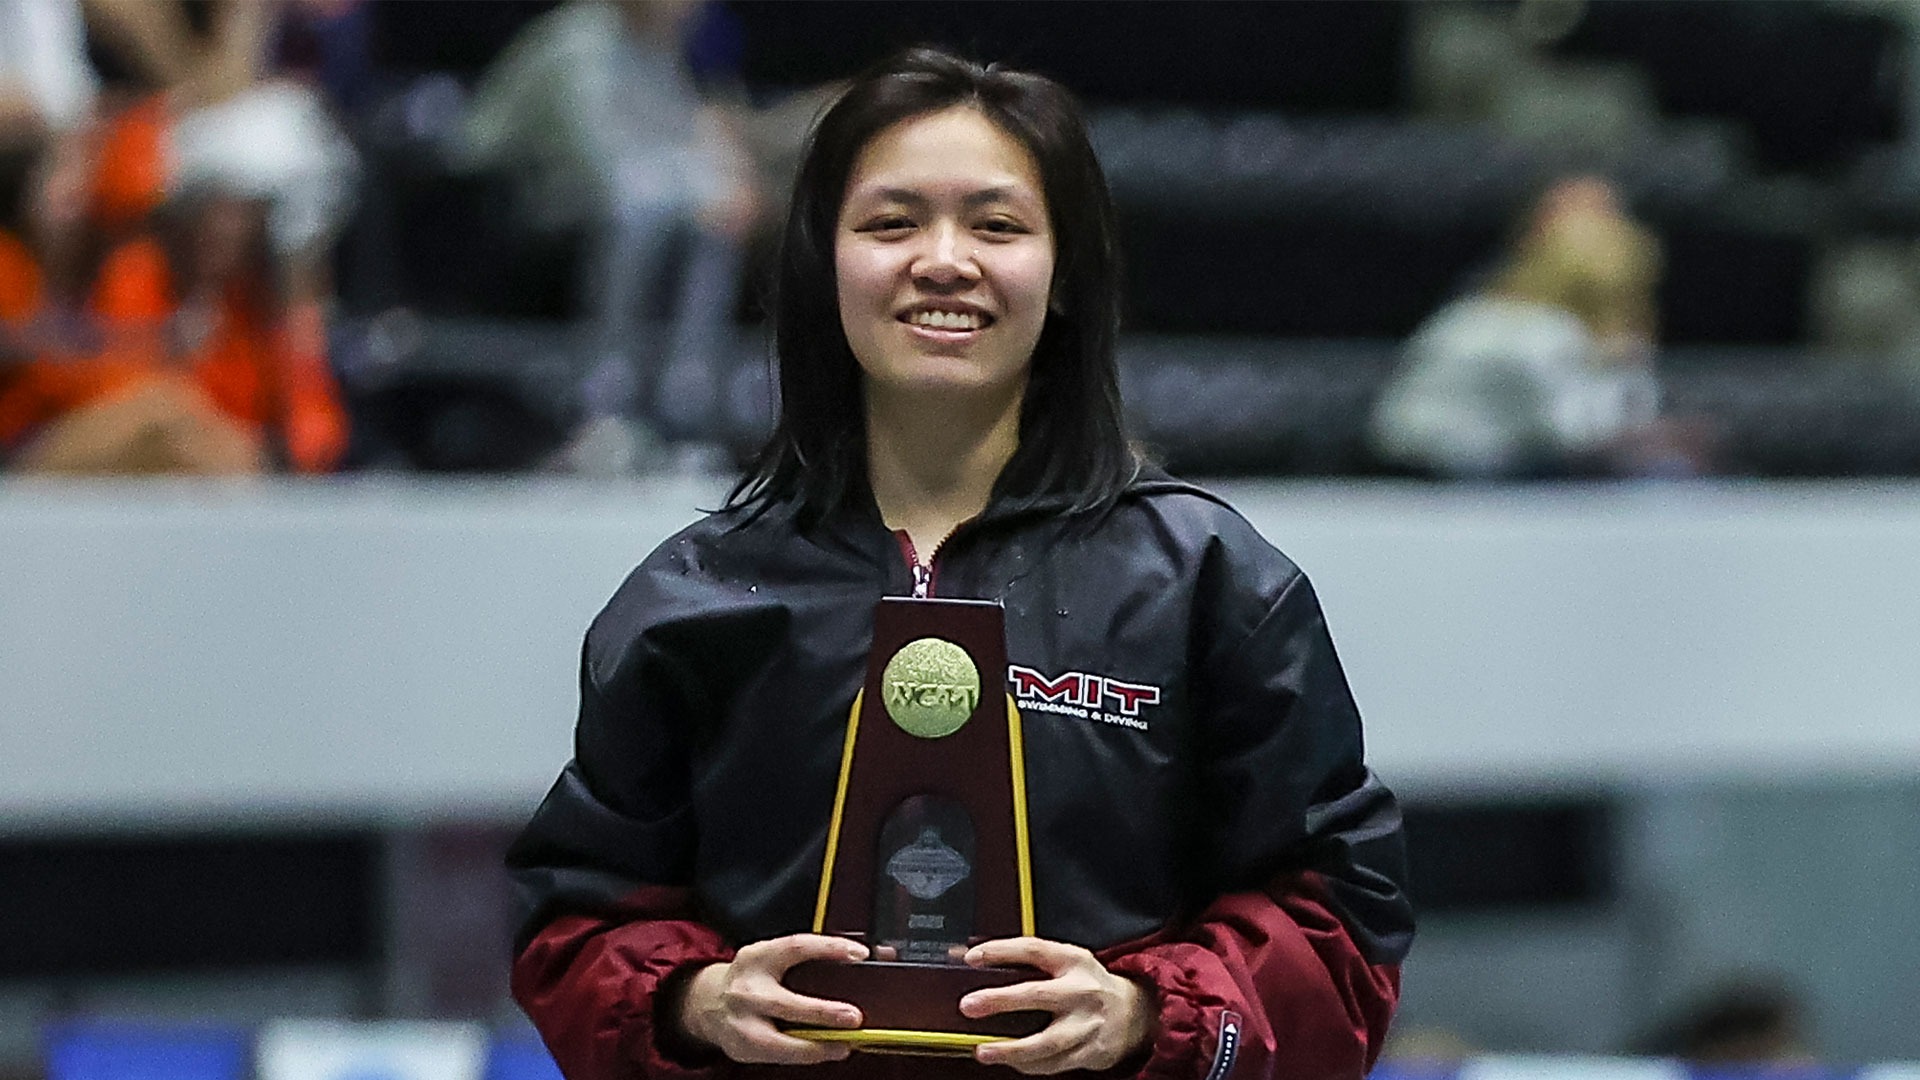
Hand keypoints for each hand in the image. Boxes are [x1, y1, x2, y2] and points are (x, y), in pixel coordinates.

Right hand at [676, 934, 867, 1064]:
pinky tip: (825, 1052)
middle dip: (822, 1012)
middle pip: (786, 1003)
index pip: (795, 947)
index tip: (860, 954)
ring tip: (843, 1045)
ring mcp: (742, 1021)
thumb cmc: (755, 979)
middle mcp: (746, 988)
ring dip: (816, 1046)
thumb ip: (816, 959)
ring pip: (779, 1040)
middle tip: (854, 1017)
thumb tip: (872, 956)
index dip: (829, 948)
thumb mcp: (776, 959)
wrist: (710, 1002)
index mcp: (758, 957)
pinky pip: (778, 1056)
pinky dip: (805, 1056)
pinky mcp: (742, 1046)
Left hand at [960, 937, 1155, 1074]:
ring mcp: (1087, 1024)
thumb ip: (1026, 963)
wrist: (1135, 1013)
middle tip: (970, 1005)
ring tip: (983, 1050)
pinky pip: (1054, 1064)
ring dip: (1012, 1049)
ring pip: (1047, 1041)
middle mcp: (1081, 990)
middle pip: (1038, 994)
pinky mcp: (1090, 1051)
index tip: (972, 958)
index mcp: (1073, 961)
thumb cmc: (1089, 985)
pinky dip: (1029, 1065)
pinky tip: (1010, 1062)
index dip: (1001, 951)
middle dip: (1000, 1000)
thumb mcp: (1067, 963)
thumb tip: (971, 958)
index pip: (1033, 950)